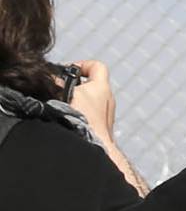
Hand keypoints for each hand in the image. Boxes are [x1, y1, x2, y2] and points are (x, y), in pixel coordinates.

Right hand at [67, 62, 145, 193]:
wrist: (97, 145)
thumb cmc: (86, 119)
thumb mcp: (69, 94)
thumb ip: (60, 84)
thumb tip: (52, 79)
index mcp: (102, 87)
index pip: (97, 66)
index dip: (83, 65)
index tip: (68, 71)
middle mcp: (107, 99)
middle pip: (91, 85)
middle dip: (75, 86)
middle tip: (61, 91)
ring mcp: (106, 114)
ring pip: (89, 102)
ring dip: (76, 103)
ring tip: (62, 108)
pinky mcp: (101, 127)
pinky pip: (89, 116)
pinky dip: (80, 116)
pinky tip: (68, 121)